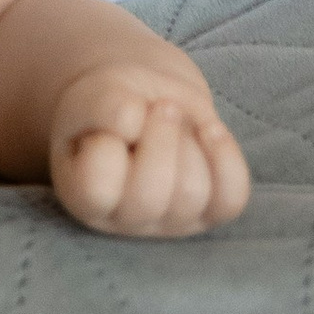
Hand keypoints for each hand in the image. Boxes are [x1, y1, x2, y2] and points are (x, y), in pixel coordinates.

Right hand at [49, 51, 250, 238]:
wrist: (148, 100)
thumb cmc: (111, 103)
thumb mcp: (93, 93)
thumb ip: (101, 105)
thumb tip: (130, 120)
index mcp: (82, 195)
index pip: (96, 188)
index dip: (109, 140)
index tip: (114, 115)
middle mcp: (125, 219)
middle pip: (149, 197)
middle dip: (160, 137)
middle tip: (159, 107)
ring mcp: (170, 221)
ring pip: (191, 193)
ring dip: (188, 140)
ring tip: (174, 118)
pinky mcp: (209, 212)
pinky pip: (231, 198)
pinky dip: (226, 157)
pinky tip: (209, 130)